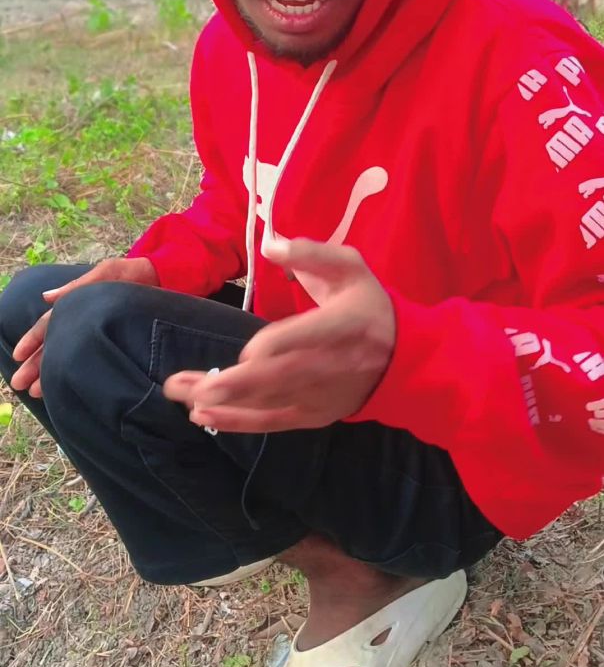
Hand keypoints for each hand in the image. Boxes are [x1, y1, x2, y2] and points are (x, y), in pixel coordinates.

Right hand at [11, 256, 157, 397]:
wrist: (164, 278)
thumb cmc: (133, 273)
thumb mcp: (106, 274)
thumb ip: (78, 286)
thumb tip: (46, 297)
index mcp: (77, 303)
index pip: (49, 324)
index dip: (32, 340)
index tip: (18, 357)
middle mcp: (84, 321)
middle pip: (54, 344)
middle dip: (35, 364)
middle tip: (20, 384)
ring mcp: (98, 333)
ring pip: (69, 355)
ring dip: (51, 372)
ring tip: (37, 392)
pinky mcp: (114, 343)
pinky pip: (90, 360)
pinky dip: (77, 372)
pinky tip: (67, 387)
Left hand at [163, 238, 395, 432]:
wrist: (403, 357)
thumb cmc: (368, 304)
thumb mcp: (350, 266)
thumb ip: (311, 253)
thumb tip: (269, 243)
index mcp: (345, 325)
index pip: (310, 338)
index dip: (278, 347)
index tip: (247, 352)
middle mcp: (333, 365)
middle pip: (280, 378)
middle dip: (233, 384)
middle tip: (189, 384)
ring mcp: (321, 395)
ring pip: (268, 401)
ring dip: (222, 400)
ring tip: (180, 391)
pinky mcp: (313, 414)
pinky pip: (272, 422)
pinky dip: (237, 422)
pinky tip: (204, 416)